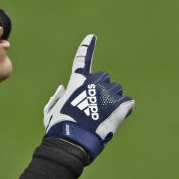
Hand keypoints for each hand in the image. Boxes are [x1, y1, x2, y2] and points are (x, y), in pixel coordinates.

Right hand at [43, 34, 134, 162]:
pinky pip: (128, 103)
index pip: (82, 60)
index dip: (86, 48)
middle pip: (104, 78)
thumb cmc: (59, 128)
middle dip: (101, 89)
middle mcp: (94, 84)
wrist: (73, 142)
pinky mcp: (120, 107)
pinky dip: (124, 110)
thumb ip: (55, 99)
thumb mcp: (50, 112)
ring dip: (111, 100)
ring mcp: (108, 94)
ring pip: (116, 91)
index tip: (92, 37)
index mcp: (77, 82)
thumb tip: (63, 88)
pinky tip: (115, 119)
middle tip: (95, 107)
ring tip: (102, 117)